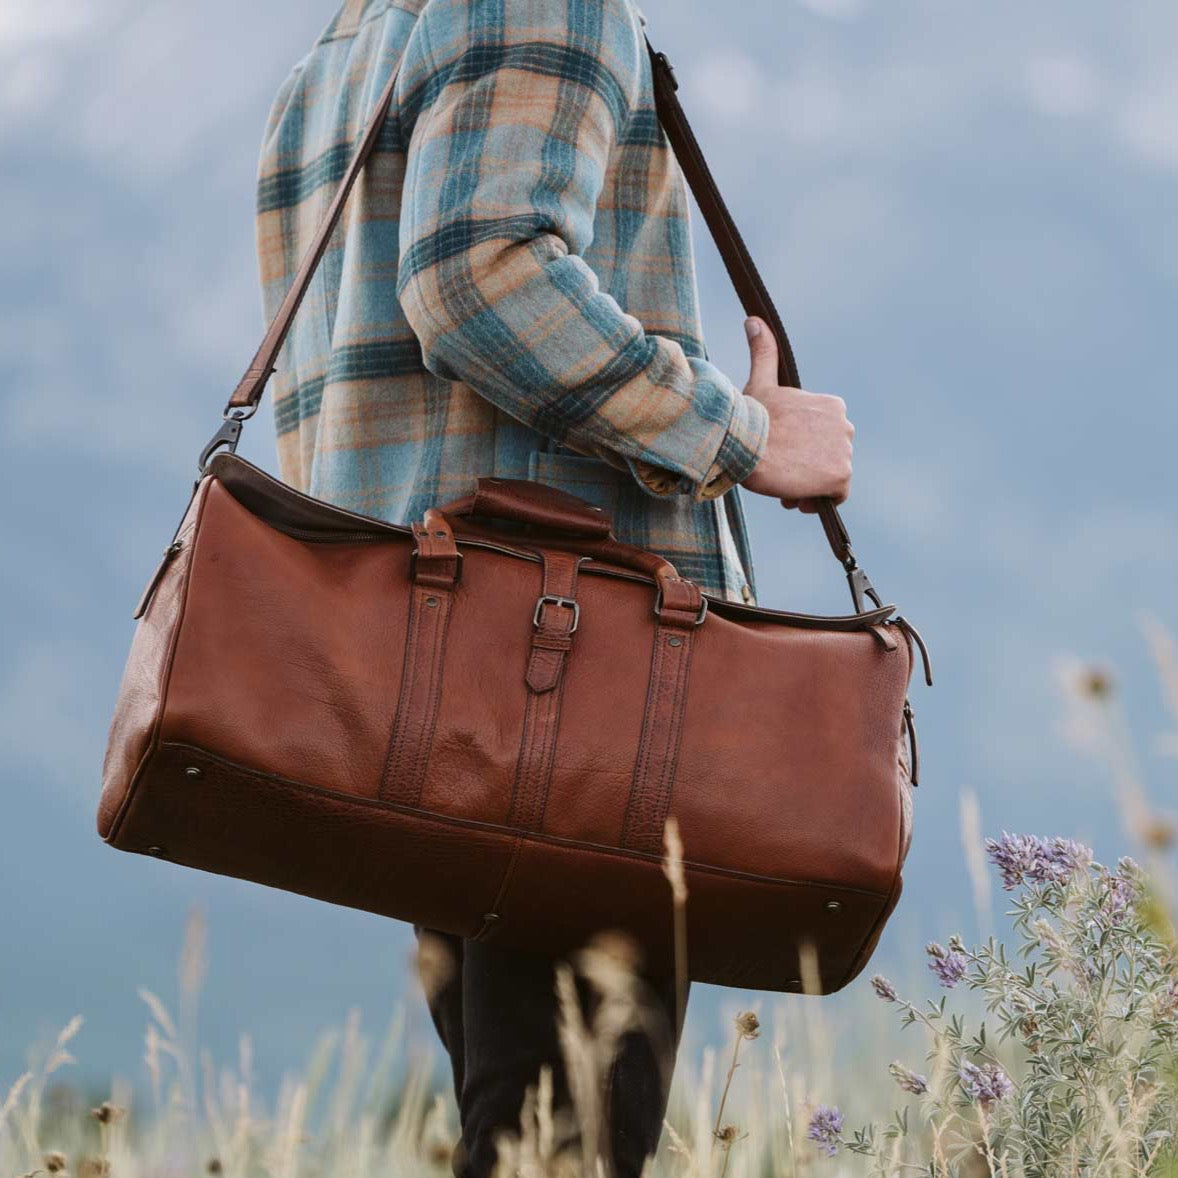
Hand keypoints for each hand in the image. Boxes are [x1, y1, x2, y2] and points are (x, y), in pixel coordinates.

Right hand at [738, 317, 853, 512]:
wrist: (747, 444)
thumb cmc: (751, 416)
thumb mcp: (760, 382)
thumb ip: (764, 352)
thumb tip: (755, 320)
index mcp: (832, 406)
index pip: (824, 437)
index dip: (803, 448)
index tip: (780, 452)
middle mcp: (846, 426)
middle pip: (827, 457)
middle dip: (806, 468)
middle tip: (779, 470)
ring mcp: (845, 452)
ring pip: (830, 477)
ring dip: (809, 486)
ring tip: (784, 485)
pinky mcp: (842, 476)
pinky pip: (835, 496)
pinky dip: (817, 501)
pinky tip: (795, 497)